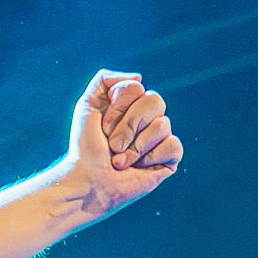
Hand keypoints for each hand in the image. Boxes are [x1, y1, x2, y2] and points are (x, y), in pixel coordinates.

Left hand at [62, 69, 183, 221]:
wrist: (86, 181)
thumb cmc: (85, 147)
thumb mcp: (86, 106)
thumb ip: (105, 80)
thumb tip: (139, 77)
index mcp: (131, 104)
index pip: (137, 88)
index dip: (118, 108)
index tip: (102, 127)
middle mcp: (148, 118)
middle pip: (155, 101)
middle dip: (128, 125)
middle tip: (112, 145)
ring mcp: (160, 137)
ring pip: (162, 125)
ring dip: (134, 147)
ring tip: (119, 161)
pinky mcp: (169, 158)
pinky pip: (173, 145)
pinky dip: (150, 157)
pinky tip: (137, 168)